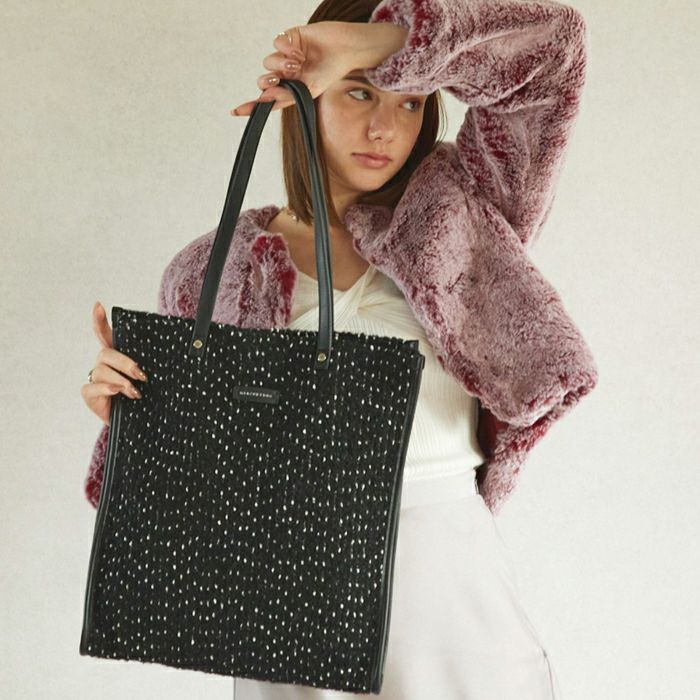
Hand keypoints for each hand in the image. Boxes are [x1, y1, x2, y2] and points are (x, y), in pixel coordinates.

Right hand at [80, 301, 147, 425]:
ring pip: (101, 369)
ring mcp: (96, 380)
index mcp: (118, 357)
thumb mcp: (153, 378)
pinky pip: (92, 386)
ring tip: (135, 391)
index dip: (100, 320)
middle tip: (141, 374)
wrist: (142, 425)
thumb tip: (186, 346)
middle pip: (106, 352)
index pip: (105, 334)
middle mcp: (105, 365)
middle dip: (125, 362)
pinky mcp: (90, 395)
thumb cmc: (148, 398)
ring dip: (121, 379)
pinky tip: (118, 392)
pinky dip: (107, 388)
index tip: (98, 306)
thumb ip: (155, 362)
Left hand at [230, 21, 359, 116]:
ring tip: (298, 63)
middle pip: (264, 80)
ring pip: (268, 62)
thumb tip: (264, 98)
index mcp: (291, 89)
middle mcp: (286, 74)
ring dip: (280, 64)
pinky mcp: (288, 38)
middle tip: (277, 80)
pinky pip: (276, 44)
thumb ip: (286, 95)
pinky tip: (298, 51)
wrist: (345, 50)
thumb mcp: (309, 90)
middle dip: (267, 81)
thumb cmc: (332, 71)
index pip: (267, 99)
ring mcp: (286, 56)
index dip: (251, 105)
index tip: (235, 112)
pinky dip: (285, 49)